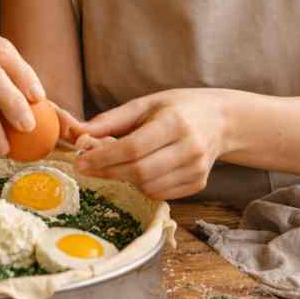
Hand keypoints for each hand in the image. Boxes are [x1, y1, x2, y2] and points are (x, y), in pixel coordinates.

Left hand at [72, 89, 232, 198]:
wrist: (220, 120)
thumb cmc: (177, 108)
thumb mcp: (144, 104)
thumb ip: (111, 120)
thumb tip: (78, 133)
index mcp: (175, 122)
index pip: (134, 147)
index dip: (104, 157)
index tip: (80, 160)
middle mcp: (189, 148)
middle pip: (140, 171)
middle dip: (108, 172)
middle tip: (86, 167)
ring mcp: (197, 169)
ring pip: (148, 187)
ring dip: (124, 180)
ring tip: (113, 165)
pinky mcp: (198, 184)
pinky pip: (161, 194)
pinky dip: (142, 186)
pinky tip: (139, 171)